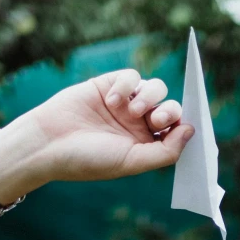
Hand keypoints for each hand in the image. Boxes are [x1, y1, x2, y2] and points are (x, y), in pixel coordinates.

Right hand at [0, 69, 191, 201]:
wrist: (48, 143)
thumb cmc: (88, 159)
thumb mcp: (131, 162)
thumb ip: (165, 151)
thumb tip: (191, 131)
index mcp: (145, 145)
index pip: (176, 131)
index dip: (185, 126)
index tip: (190, 124)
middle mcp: (138, 124)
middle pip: (170, 107)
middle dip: (169, 111)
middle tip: (156, 119)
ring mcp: (124, 103)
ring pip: (155, 88)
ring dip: (150, 96)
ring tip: (131, 110)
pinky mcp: (109, 85)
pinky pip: (132, 76)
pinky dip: (127, 85)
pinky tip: (112, 100)